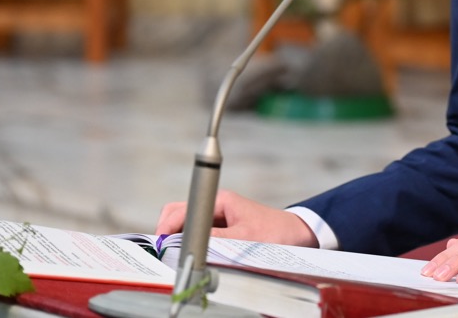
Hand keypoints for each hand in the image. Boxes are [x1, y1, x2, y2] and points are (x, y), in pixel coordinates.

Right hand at [155, 189, 317, 246]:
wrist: (296, 234)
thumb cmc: (274, 232)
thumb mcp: (243, 238)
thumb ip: (215, 240)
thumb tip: (188, 246)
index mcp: (219, 201)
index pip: (180, 209)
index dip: (167, 227)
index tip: (161, 244)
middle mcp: (216, 206)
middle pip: (179, 214)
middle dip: (169, 232)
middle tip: (166, 252)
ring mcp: (218, 217)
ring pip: (187, 225)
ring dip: (181, 239)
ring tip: (180, 256)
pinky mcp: (222, 228)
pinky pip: (199, 234)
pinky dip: (192, 244)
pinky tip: (194, 256)